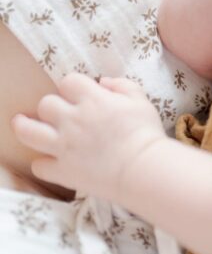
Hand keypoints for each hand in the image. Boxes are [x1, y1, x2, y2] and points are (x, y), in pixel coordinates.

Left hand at [10, 73, 166, 204]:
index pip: (68, 81)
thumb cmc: (146, 134)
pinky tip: (52, 162)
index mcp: (92, 99)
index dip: (72, 87)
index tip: (78, 95)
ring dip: (24, 127)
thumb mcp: (141, 100)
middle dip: (52, 107)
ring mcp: (64, 146)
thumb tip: (104, 82)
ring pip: (28, 132)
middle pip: (45, 104)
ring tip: (23, 124)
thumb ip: (122, 85)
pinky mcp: (63, 171)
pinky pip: (39, 166)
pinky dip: (44, 164)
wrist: (144, 170)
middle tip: (61, 115)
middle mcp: (72, 120)